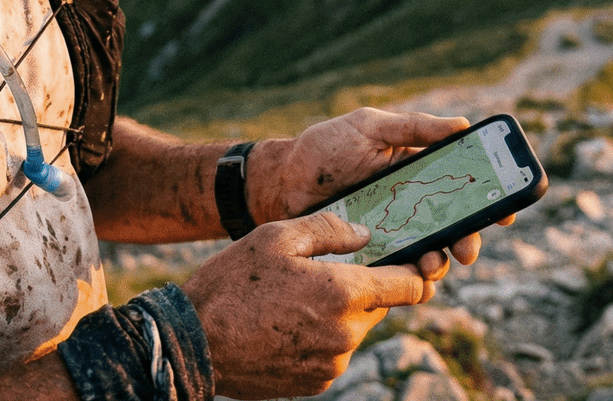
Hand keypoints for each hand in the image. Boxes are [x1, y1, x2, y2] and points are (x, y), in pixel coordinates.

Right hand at [182, 211, 433, 399]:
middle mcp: (346, 334)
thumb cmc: (232, 284)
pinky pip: (334, 352)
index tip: (415, 258)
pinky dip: (321, 336)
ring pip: (356, 330)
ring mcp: (332, 363)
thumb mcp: (276, 237)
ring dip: (340, 313)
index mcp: (343, 294)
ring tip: (294, 299)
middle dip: (365, 287)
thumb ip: (329, 229)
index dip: (418, 269)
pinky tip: (286, 324)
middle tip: (327, 272)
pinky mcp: (317, 383)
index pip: (411, 285)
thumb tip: (365, 235)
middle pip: (380, 306)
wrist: (194, 344)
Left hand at [247, 109, 510, 274]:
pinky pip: (399, 272)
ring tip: (431, 265)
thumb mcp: (369, 127)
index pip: (463, 186)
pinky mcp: (373, 255)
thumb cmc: (325, 148)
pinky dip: (410, 281)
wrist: (281, 182)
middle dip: (469, 239)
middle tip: (467, 250)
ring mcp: (394, 232)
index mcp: (418, 170)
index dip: (489, 200)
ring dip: (439, 261)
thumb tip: (463, 125)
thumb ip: (413, 128)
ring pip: (431, 253)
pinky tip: (413, 283)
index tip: (506, 212)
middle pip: (455, 226)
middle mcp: (412, 204)